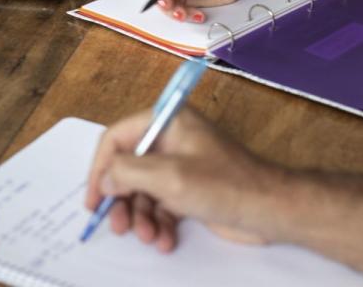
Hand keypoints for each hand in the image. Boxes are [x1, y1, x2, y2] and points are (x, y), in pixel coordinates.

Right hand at [85, 107, 288, 252]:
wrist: (269, 209)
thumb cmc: (226, 185)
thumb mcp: (169, 177)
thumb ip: (128, 172)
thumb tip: (105, 179)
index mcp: (167, 121)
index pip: (117, 138)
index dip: (100, 168)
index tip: (94, 198)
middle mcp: (171, 139)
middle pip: (127, 168)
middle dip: (122, 200)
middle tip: (118, 226)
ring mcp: (180, 165)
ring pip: (143, 191)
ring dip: (141, 217)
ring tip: (148, 237)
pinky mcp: (189, 189)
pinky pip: (161, 205)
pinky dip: (158, 223)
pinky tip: (164, 240)